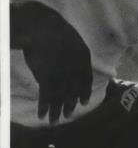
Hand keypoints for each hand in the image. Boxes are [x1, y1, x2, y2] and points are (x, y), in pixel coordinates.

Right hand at [12, 0, 92, 123]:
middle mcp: (76, 70)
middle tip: (67, 115)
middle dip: (69, 105)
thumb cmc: (52, 30)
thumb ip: (73, 55)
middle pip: (73, 92)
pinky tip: (42, 115)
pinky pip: (46, 97)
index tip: (83, 102)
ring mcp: (63, 76)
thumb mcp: (70, 40)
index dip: (84, 92)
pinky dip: (44, 107)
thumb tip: (70, 63)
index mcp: (83, 58)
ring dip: (56, 111)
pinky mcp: (47, 78)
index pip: (86, 80)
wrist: (41, 26)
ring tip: (54, 122)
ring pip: (59, 98)